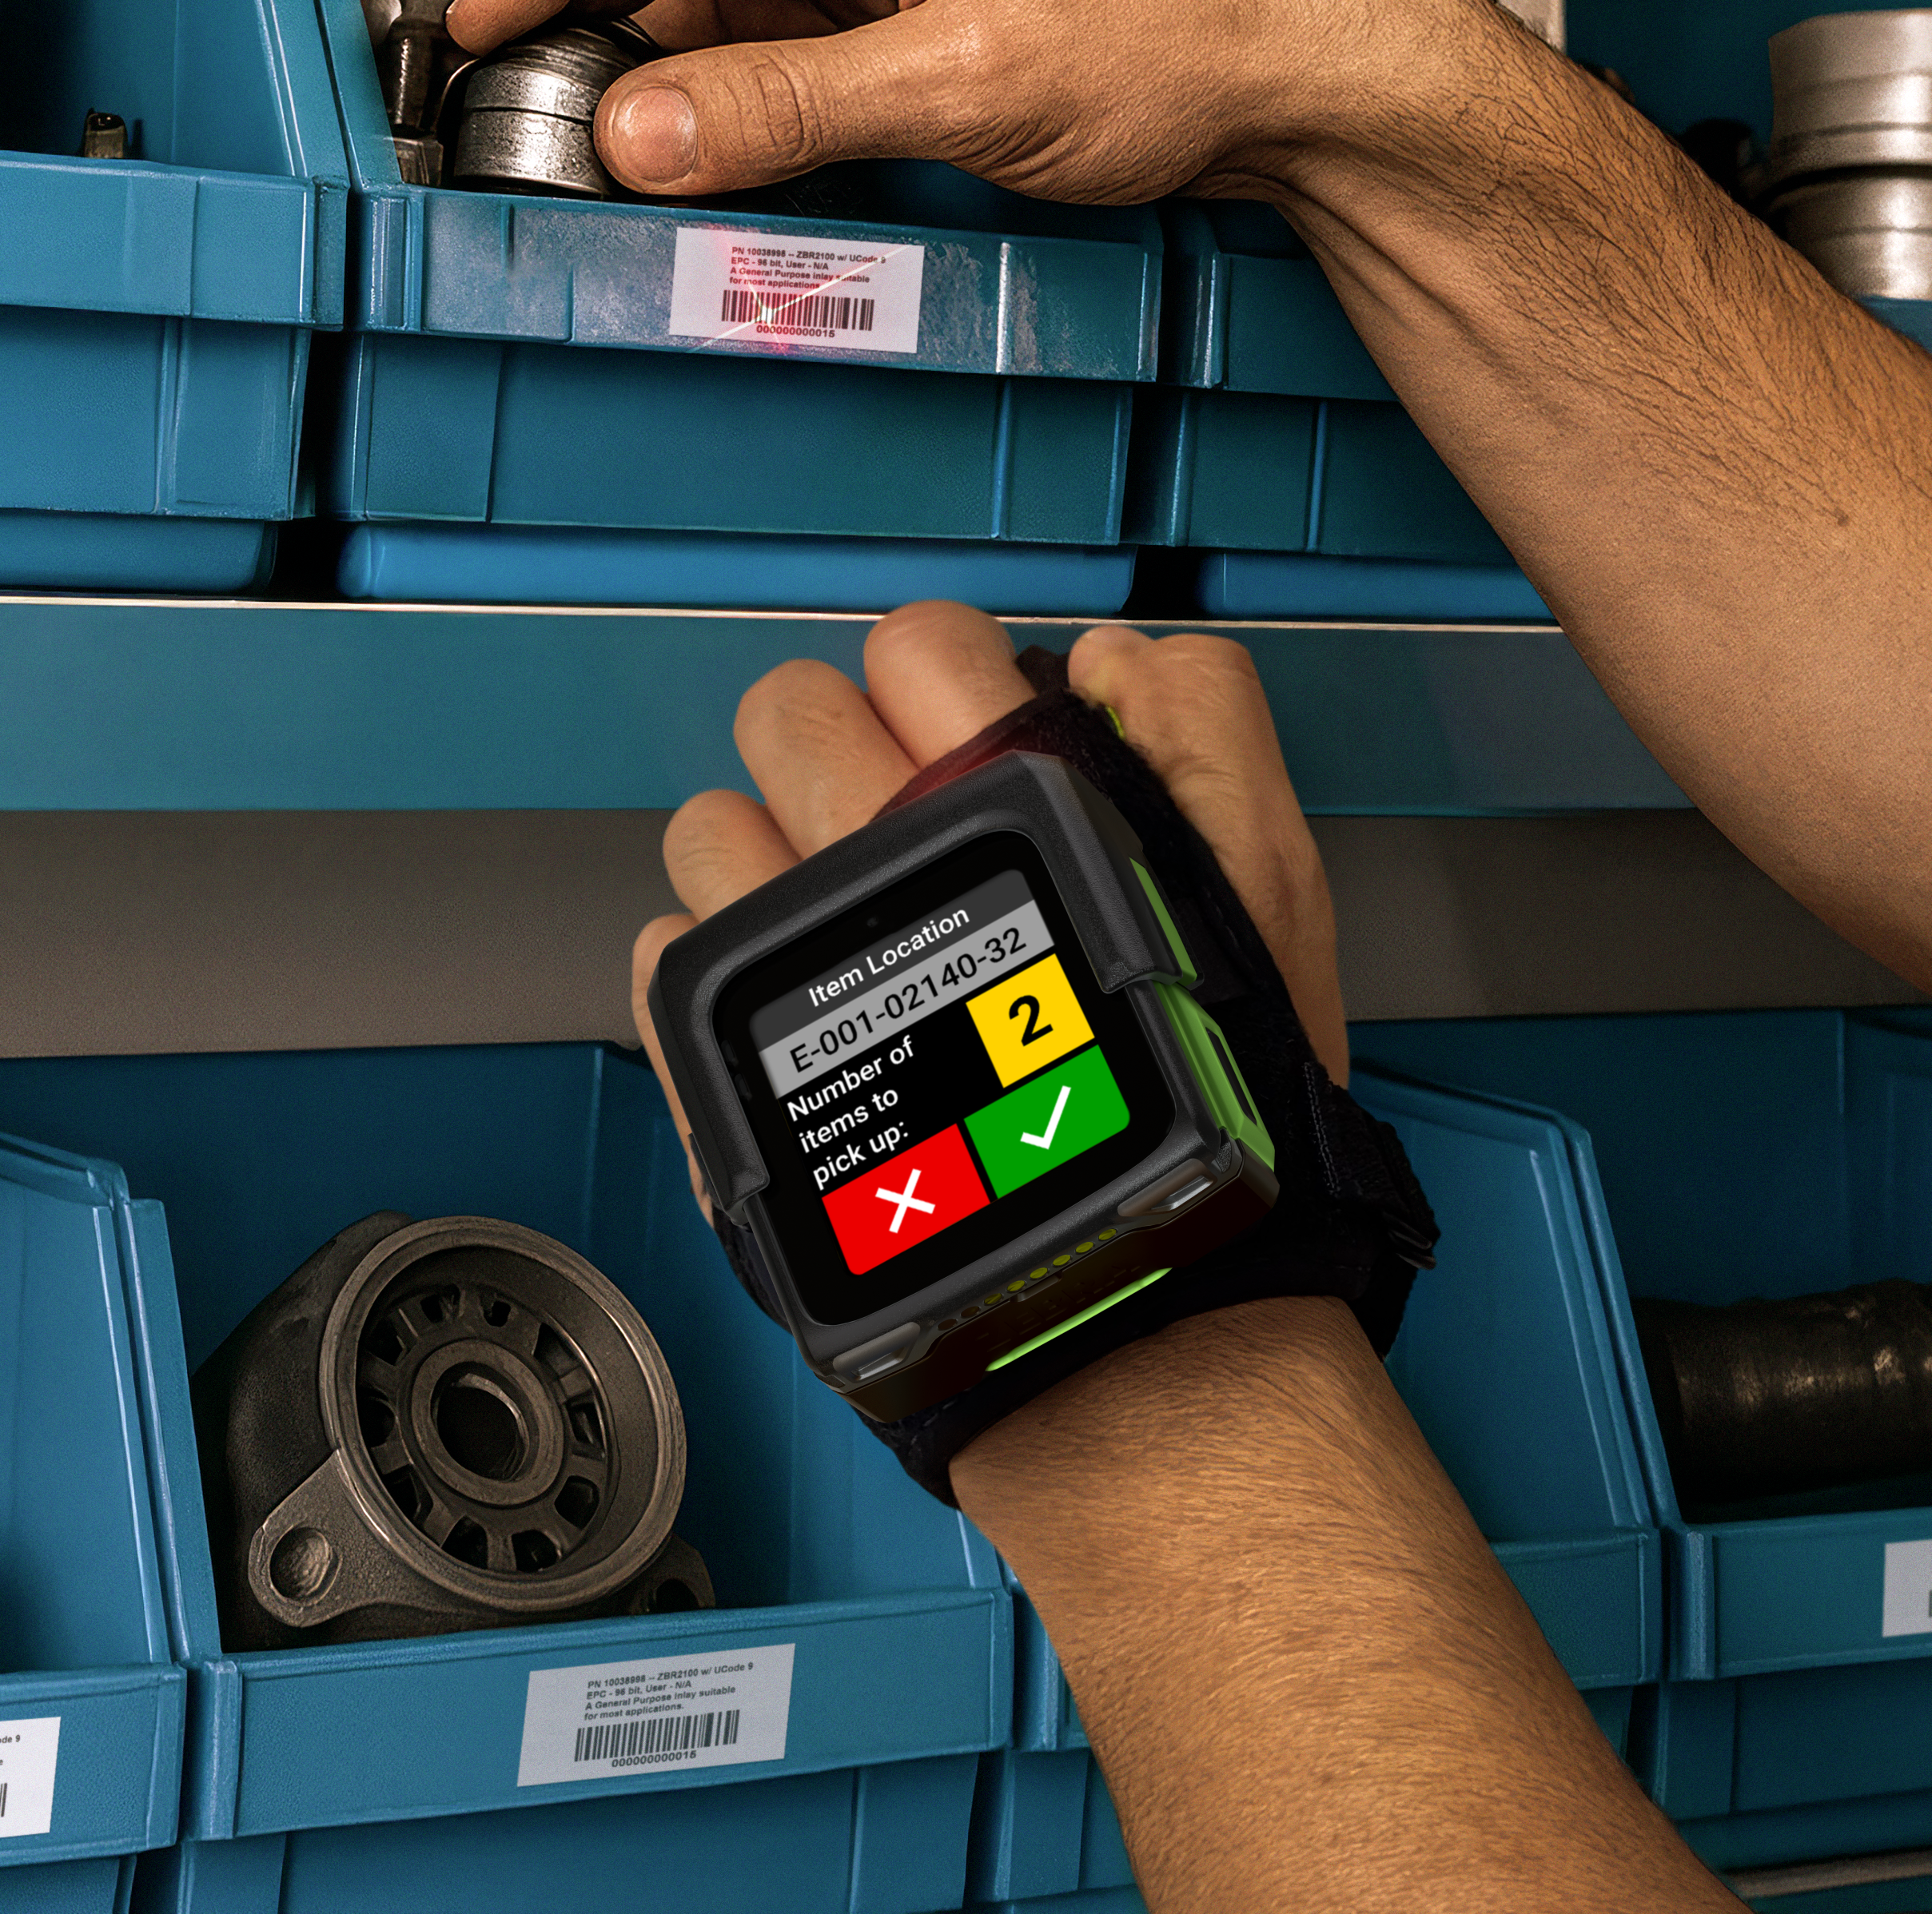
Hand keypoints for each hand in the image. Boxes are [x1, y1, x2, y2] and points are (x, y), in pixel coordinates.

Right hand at [446, 0, 1528, 205]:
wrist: (1305, 60)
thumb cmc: (1196, 21)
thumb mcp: (970, 83)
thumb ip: (788, 107)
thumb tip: (643, 130)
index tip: (483, 20)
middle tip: (527, 96)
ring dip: (666, 40)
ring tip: (605, 129)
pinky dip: (734, 60)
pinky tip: (698, 124)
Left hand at [627, 603, 1353, 1185]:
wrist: (1113, 1294)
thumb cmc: (1203, 1107)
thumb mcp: (1266, 881)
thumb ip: (1203, 726)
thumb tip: (1106, 659)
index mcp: (1005, 792)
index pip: (920, 638)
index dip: (949, 677)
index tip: (973, 740)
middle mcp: (877, 855)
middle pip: (787, 710)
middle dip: (841, 749)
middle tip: (899, 824)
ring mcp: (787, 953)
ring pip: (709, 825)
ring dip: (769, 859)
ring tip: (848, 930)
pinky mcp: (722, 1054)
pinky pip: (665, 948)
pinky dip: (725, 970)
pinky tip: (808, 1012)